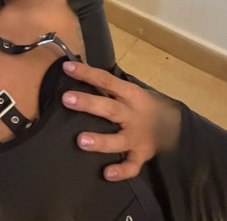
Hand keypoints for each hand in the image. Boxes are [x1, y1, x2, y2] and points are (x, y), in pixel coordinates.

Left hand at [61, 61, 180, 180]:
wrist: (174, 123)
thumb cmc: (141, 104)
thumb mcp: (129, 90)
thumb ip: (107, 86)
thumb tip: (76, 72)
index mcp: (130, 93)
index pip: (106, 80)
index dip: (86, 73)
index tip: (67, 67)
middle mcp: (133, 114)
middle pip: (109, 108)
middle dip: (88, 104)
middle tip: (66, 99)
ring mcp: (137, 136)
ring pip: (119, 140)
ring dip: (101, 141)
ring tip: (81, 141)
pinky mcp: (142, 155)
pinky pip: (132, 165)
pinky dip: (121, 171)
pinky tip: (107, 174)